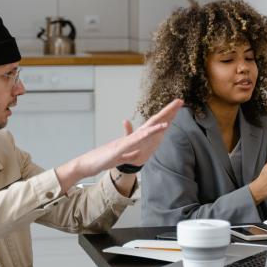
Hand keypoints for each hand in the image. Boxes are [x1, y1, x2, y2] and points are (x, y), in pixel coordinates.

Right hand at [56, 100, 183, 196]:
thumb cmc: (102, 160)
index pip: (152, 127)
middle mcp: (130, 137)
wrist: (87, 163)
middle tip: (179, 102)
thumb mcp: (121, 157)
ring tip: (171, 118)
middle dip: (166, 113)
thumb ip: (130, 154)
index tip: (176, 110)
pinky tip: (152, 131)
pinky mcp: (120, 147)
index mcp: (132, 140)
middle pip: (152, 122)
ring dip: (158, 124)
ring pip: (145, 130)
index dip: (165, 118)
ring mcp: (125, 141)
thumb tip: (138, 151)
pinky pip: (135, 140)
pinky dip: (144, 135)